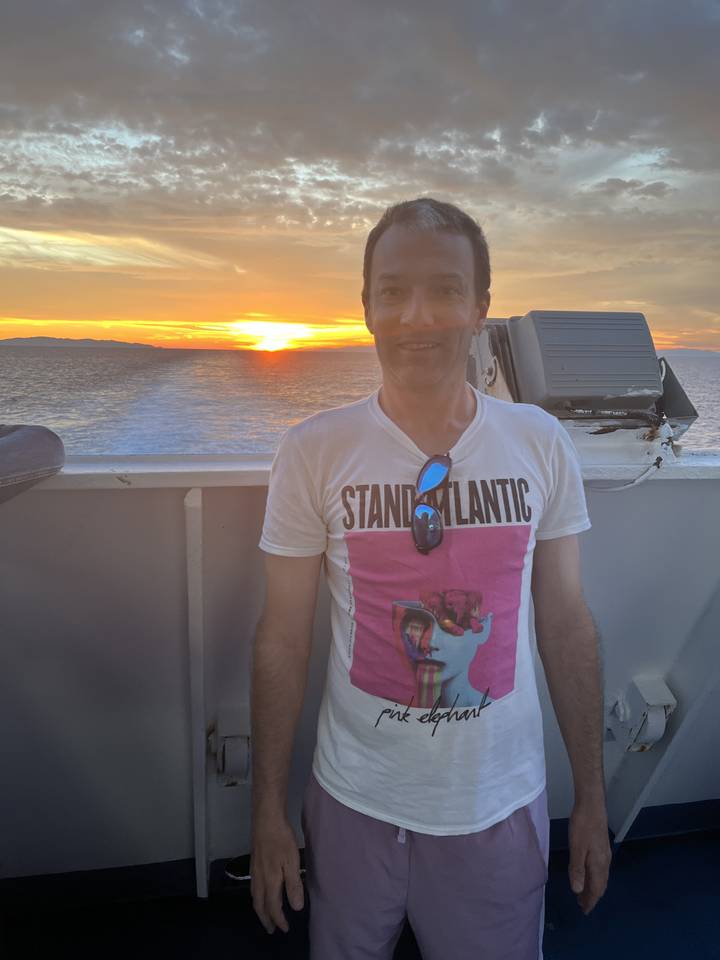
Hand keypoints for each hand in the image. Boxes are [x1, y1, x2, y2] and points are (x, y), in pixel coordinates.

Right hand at [250, 814, 304, 934]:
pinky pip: (254, 888)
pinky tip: (261, 892)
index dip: (279, 919)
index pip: (273, 907)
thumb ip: (293, 885)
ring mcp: (254, 870)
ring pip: (255, 897)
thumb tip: (296, 907)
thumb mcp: (292, 862)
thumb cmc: (281, 839)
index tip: (285, 928)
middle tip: (272, 930)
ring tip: (266, 915)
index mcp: (270, 881)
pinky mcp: (254, 862)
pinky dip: (257, 897)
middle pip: (260, 905)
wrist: (266, 818)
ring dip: (260, 909)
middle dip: (266, 919)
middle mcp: (259, 879)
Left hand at [567, 799, 611, 914]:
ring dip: (593, 886)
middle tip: (582, 905)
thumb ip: (576, 869)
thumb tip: (577, 890)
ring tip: (583, 892)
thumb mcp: (576, 848)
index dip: (590, 900)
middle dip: (592, 896)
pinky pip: (600, 869)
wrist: (592, 804)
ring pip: (601, 877)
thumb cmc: (582, 825)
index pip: (596, 889)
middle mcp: (605, 862)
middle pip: (600, 885)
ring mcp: (605, 853)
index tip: (584, 910)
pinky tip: (587, 873)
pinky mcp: (602, 846)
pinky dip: (594, 877)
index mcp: (599, 864)